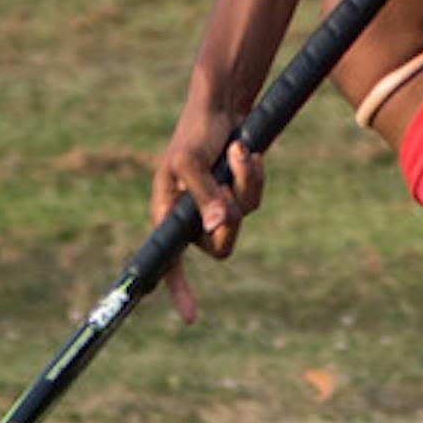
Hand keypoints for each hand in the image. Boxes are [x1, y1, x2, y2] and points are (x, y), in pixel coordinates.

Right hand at [151, 114, 265, 324]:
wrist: (220, 106)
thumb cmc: (194, 132)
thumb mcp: (191, 162)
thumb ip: (204, 195)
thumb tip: (219, 226)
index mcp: (168, 212)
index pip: (169, 260)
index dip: (178, 289)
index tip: (192, 316)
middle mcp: (192, 216)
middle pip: (219, 246)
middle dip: (230, 218)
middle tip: (227, 189)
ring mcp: (217, 205)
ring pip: (242, 218)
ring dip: (244, 184)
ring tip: (236, 153)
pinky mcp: (238, 192)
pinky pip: (254, 198)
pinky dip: (253, 175)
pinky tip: (245, 152)